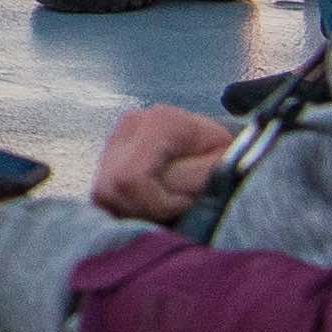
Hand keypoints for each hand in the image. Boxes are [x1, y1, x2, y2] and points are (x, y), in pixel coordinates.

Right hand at [91, 103, 231, 225]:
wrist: (217, 145)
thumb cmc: (228, 156)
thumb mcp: (225, 166)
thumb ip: (196, 177)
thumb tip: (167, 191)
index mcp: (160, 122)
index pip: (132, 178)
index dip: (157, 204)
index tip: (187, 204)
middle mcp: (131, 124)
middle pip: (112, 188)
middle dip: (144, 210)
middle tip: (176, 209)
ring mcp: (116, 138)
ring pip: (103, 193)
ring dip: (133, 210)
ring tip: (165, 206)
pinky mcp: (108, 154)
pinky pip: (104, 193)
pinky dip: (126, 206)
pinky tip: (151, 203)